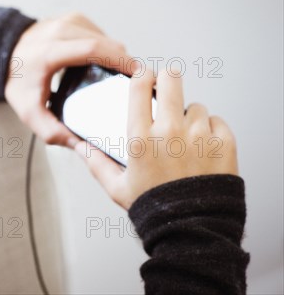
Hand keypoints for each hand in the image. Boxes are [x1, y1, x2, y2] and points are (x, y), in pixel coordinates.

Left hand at [5, 13, 139, 147]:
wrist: (3, 54)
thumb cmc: (18, 81)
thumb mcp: (28, 111)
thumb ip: (51, 131)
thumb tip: (78, 144)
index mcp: (49, 52)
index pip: (92, 49)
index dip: (119, 60)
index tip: (137, 74)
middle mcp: (58, 31)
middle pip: (104, 43)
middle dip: (124, 61)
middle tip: (136, 82)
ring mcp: (65, 21)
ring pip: (105, 36)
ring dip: (116, 55)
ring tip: (120, 76)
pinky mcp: (71, 18)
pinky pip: (98, 32)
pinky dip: (106, 47)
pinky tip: (103, 64)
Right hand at [74, 67, 238, 209]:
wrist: (192, 230)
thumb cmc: (154, 209)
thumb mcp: (117, 187)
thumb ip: (96, 163)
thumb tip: (80, 147)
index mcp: (140, 137)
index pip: (140, 85)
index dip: (141, 74)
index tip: (143, 76)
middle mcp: (170, 131)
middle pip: (171, 79)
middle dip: (167, 79)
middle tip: (166, 86)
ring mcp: (199, 135)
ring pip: (195, 106)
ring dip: (189, 116)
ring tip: (184, 138)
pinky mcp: (224, 144)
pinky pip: (217, 121)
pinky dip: (211, 130)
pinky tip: (202, 146)